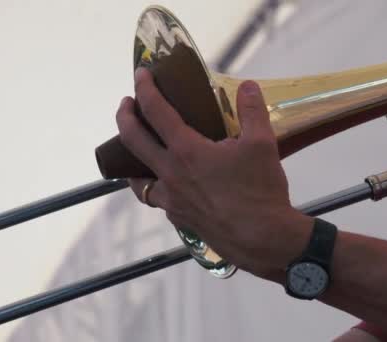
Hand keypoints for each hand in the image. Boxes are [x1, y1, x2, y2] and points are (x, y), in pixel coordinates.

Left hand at [116, 68, 312, 277]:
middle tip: (127, 103)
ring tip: (140, 146)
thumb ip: (252, 111)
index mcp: (186, 151)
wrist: (261, 239)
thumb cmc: (260, 191)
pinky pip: (156, 196)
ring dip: (132, 155)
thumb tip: (247, 86)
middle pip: (132, 140)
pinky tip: (167, 181)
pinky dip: (155, 184)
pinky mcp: (176, 216)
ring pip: (137, 174)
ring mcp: (170, 198)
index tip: (140, 74)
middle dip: (124, 116)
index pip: (155, 112)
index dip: (145, 88)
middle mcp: (169, 173)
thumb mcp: (262, 144)